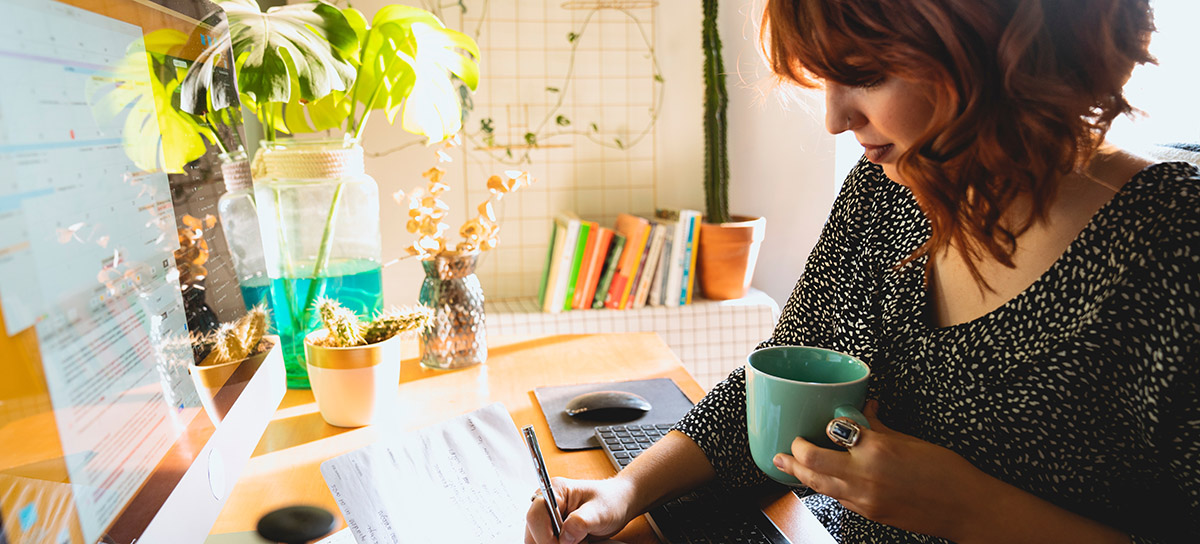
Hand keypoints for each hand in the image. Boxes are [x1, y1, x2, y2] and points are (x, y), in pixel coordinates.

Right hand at [525, 476, 636, 543]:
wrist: (620, 503)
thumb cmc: (611, 500)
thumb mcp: (600, 511)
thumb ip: (580, 522)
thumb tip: (564, 537)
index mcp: (556, 490)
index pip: (536, 515)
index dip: (544, 535)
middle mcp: (548, 503)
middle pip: (532, 530)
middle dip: (550, 542)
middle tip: (574, 543)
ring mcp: (549, 517)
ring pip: (536, 539)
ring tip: (577, 541)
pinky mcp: (553, 528)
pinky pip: (545, 541)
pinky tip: (574, 542)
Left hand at [770, 401, 990, 539]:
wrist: (965, 507)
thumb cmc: (946, 472)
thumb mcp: (911, 440)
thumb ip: (880, 427)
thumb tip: (864, 411)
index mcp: (877, 449)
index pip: (834, 430)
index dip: (825, 425)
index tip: (823, 422)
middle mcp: (865, 475)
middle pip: (812, 462)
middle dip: (794, 453)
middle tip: (787, 447)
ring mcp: (865, 498)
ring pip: (820, 485)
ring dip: (800, 474)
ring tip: (786, 464)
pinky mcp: (870, 514)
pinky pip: (838, 498)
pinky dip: (825, 488)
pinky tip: (819, 481)